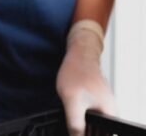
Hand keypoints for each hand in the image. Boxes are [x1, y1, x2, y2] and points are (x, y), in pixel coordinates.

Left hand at [57, 20, 115, 135]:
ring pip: (94, 123)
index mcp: (110, 113)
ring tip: (71, 120)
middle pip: (100, 130)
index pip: (105, 134)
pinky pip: (90, 114)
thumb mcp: (72, 101)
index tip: (79, 134)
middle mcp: (110, 109)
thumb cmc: (77, 72)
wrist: (79, 54)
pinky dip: (81, 117)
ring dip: (82, 126)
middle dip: (86, 132)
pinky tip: (72, 114)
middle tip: (72, 127)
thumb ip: (75, 123)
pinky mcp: (95, 99)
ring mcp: (103, 104)